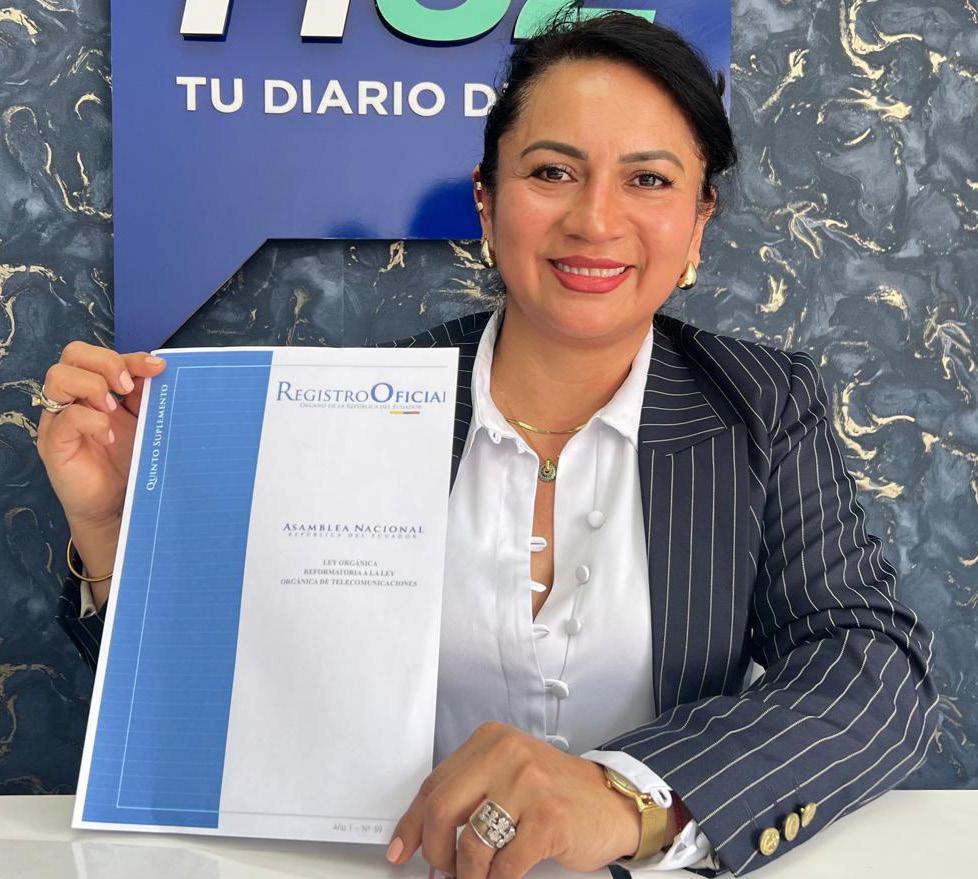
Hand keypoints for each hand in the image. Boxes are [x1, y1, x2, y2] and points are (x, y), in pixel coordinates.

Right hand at [35, 341, 166, 588]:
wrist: (116, 506)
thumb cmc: (129, 462)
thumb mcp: (143, 424)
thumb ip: (147, 398)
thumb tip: (162, 372)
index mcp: (97, 388)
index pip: (101, 355)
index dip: (129, 356)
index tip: (157, 367)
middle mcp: (74, 398)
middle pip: (73, 354)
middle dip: (106, 362)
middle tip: (128, 387)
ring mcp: (60, 419)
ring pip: (58, 377)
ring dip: (92, 385)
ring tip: (113, 407)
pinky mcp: (55, 443)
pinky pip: (65, 418)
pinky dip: (91, 420)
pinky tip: (110, 434)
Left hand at [386, 721, 654, 878]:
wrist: (612, 802)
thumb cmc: (555, 794)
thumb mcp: (507, 777)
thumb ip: (467, 796)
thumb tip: (420, 836)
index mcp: (490, 741)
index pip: (433, 784)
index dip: (412, 824)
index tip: (400, 848)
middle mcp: (507, 755)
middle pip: (442, 810)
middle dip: (435, 851)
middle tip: (443, 869)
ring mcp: (529, 785)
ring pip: (471, 844)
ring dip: (469, 874)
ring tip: (478, 876)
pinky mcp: (548, 820)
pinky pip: (505, 865)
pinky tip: (505, 875)